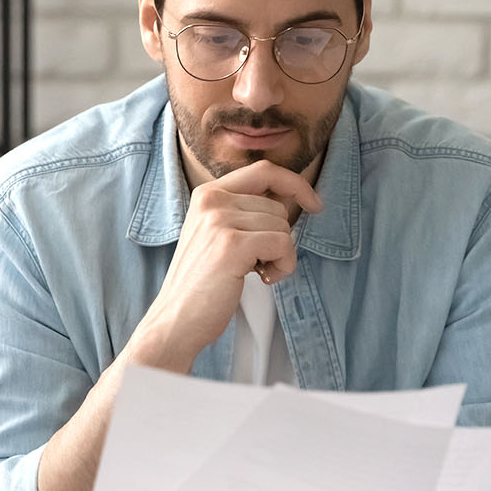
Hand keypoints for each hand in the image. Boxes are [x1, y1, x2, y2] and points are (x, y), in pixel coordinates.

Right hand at [136, 160, 321, 366]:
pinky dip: (283, 265)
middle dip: (279, 238)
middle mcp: (212, 200)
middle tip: (259, 263)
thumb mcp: (217, 234)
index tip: (314, 204)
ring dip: (281, 256)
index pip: (263, 171)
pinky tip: (263, 279)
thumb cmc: (203, 283)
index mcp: (208, 194)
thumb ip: (246, 213)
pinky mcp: (232, 244)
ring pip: (283, 226)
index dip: (295, 184)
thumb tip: (292, 198)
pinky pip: (283, 244)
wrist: (176, 319)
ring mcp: (220, 220)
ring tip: (256, 273)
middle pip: (278, 206)